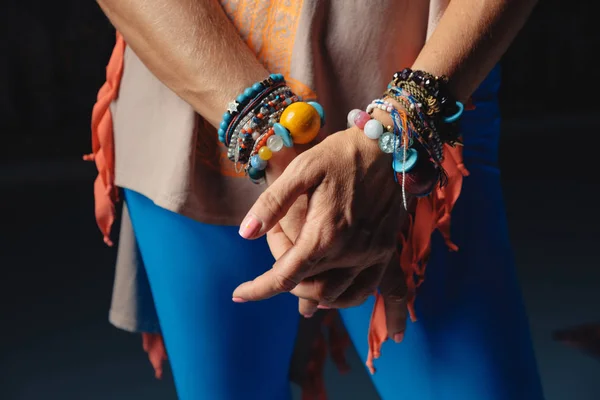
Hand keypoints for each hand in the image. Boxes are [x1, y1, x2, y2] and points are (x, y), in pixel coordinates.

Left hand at [233, 126, 408, 324]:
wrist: (390, 144)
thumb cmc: (341, 153)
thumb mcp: (302, 169)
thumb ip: (273, 203)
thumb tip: (245, 234)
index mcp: (325, 233)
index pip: (284, 277)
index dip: (257, 289)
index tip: (238, 295)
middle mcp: (350, 252)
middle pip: (309, 288)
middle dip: (285, 280)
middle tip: (277, 249)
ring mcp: (372, 254)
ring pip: (337, 296)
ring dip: (312, 294)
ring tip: (298, 279)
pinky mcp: (385, 250)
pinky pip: (367, 289)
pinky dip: (347, 298)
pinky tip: (333, 294)